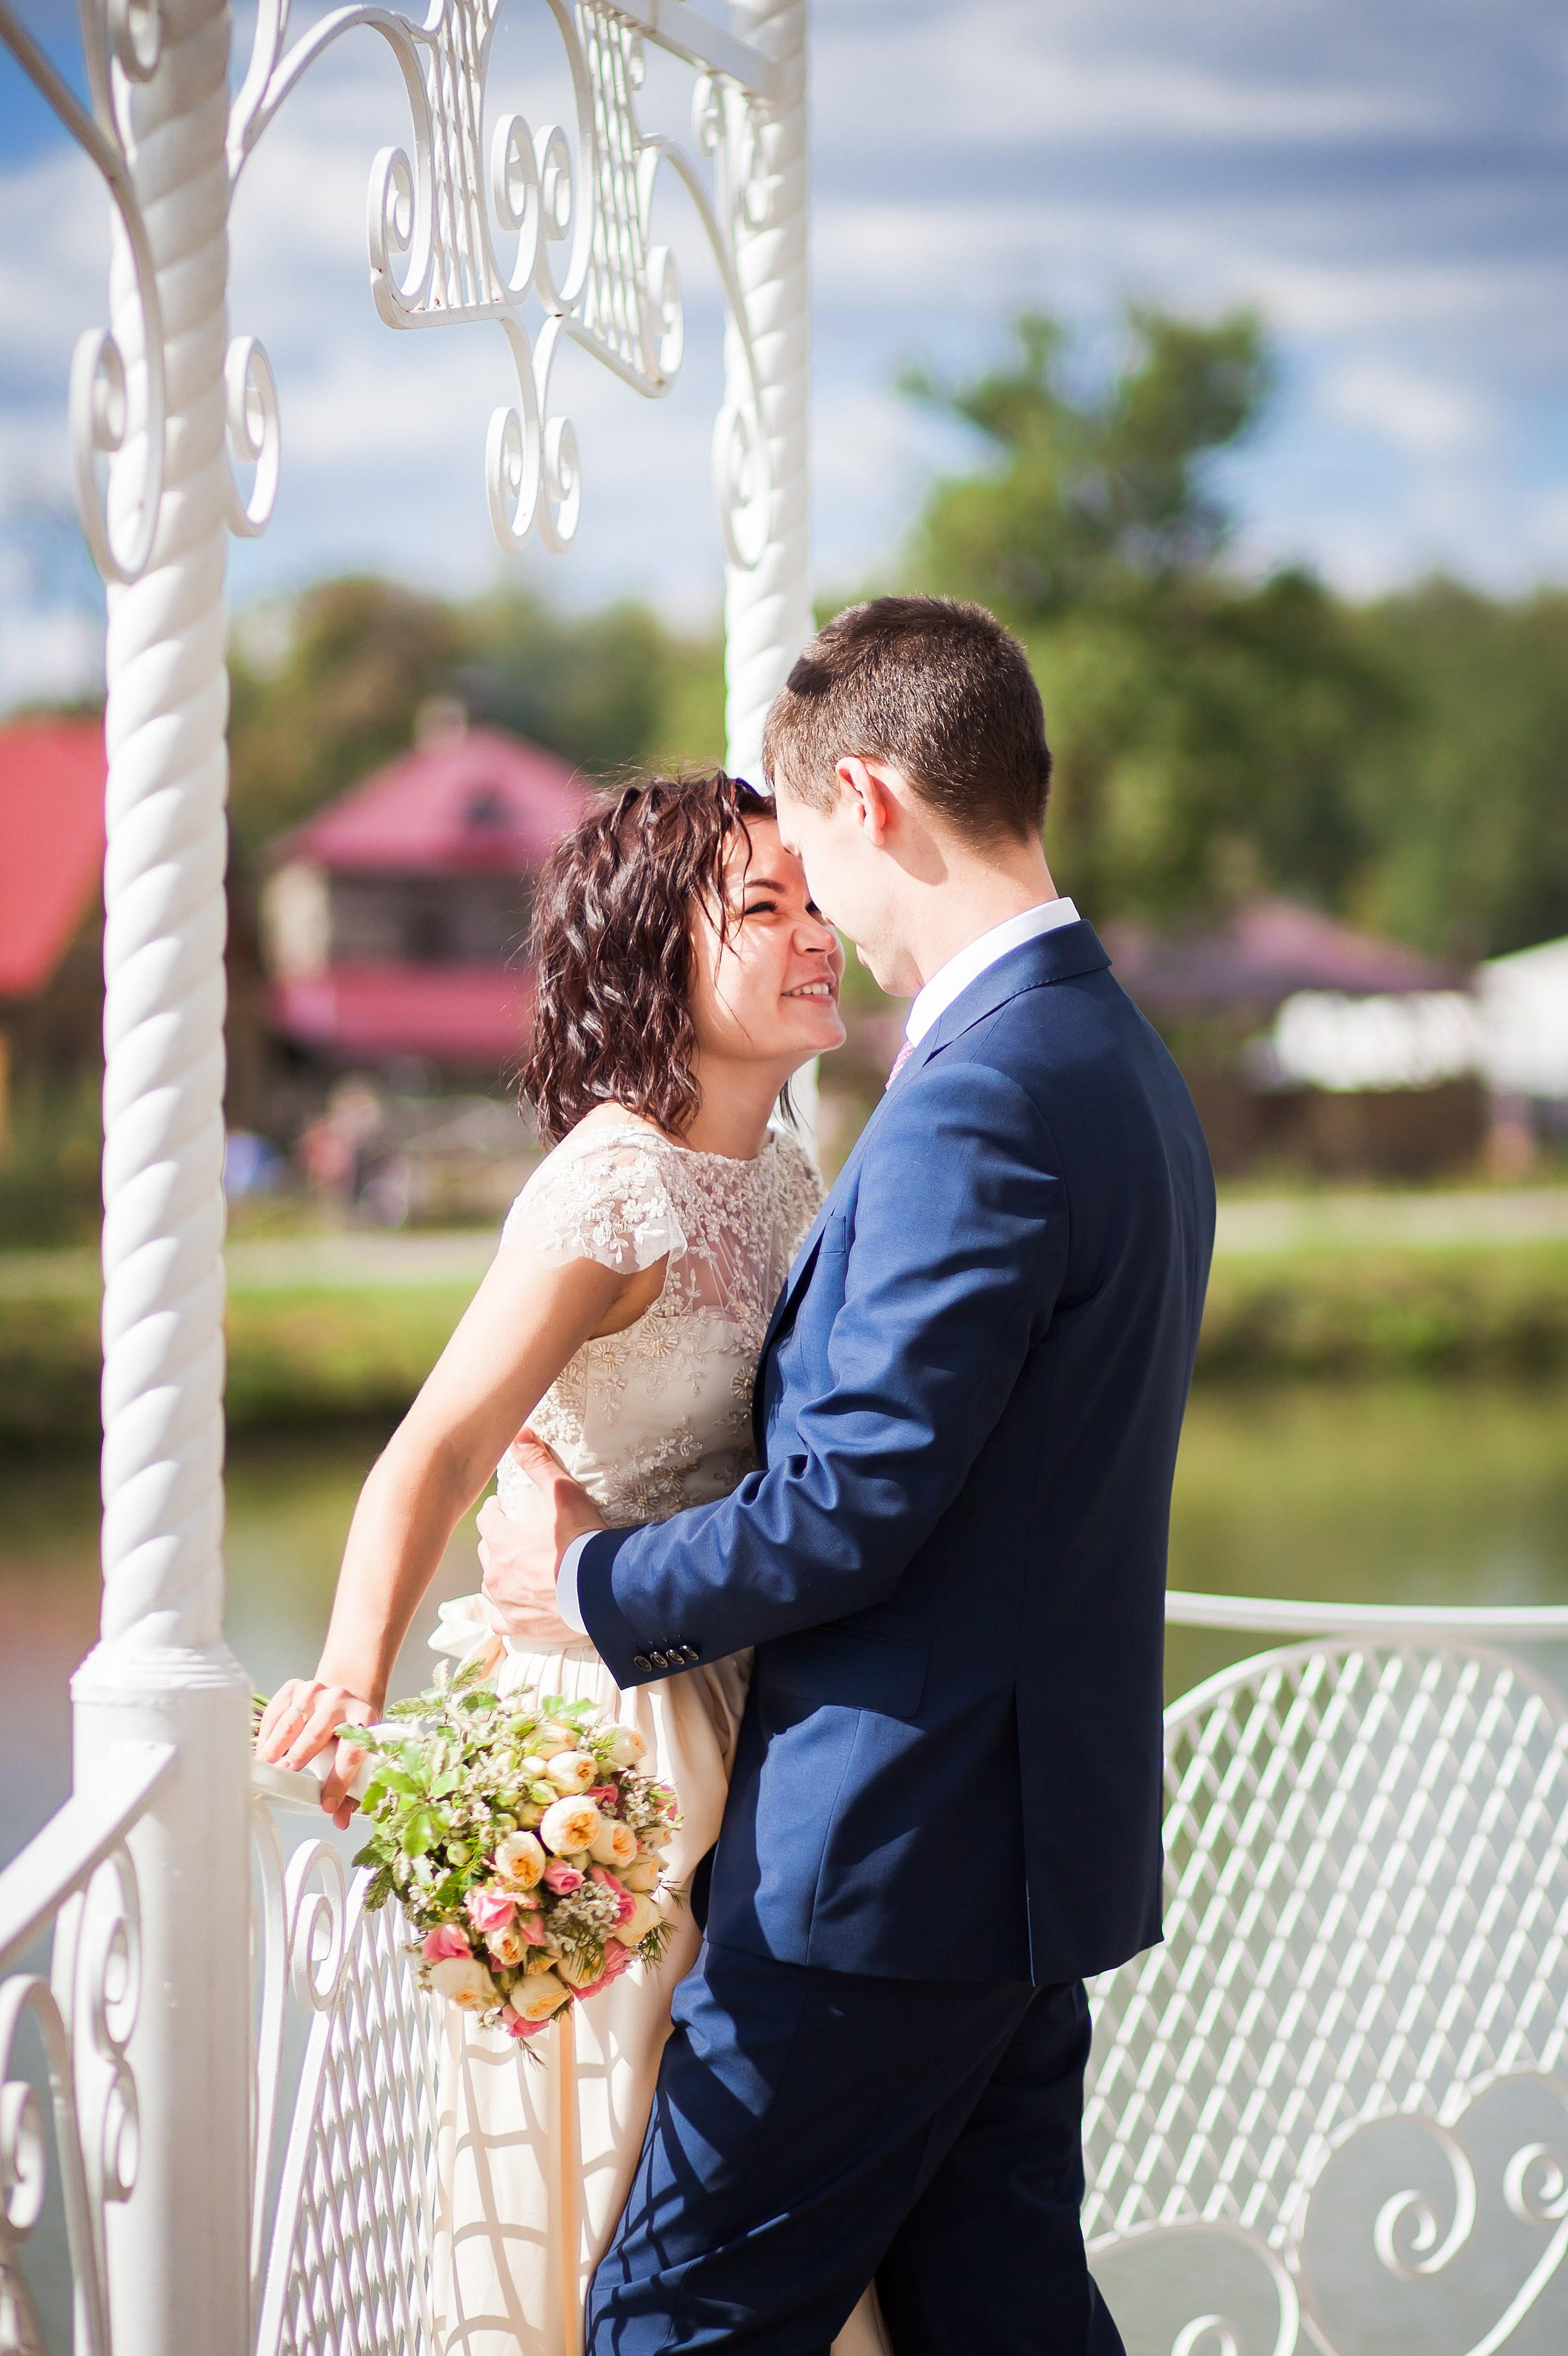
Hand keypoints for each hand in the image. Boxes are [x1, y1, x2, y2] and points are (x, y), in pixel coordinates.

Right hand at [256, 1678, 375, 1829]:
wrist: (346, 1693)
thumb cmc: (351, 1730)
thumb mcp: (360, 1754)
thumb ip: (351, 1791)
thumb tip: (340, 1820)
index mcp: (364, 1719)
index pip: (351, 1753)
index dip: (339, 1781)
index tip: (326, 1804)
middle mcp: (340, 1701)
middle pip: (315, 1735)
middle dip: (296, 1758)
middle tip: (281, 1778)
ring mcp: (315, 1691)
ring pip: (291, 1723)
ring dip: (275, 1747)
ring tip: (264, 1767)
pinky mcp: (295, 1687)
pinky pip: (276, 1712)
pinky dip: (267, 1733)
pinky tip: (263, 1750)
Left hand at [478, 1428, 605, 1644]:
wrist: (602, 1590)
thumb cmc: (583, 1540)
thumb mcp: (563, 1494)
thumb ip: (538, 1463)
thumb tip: (518, 1432)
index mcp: (501, 1539)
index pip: (487, 1519)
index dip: (496, 1511)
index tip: (504, 1509)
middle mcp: (495, 1572)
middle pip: (487, 1552)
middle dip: (499, 1543)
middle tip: (518, 1540)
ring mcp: (504, 1602)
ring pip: (490, 1585)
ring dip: (501, 1576)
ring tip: (519, 1571)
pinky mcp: (516, 1626)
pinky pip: (499, 1618)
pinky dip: (505, 1610)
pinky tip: (516, 1606)